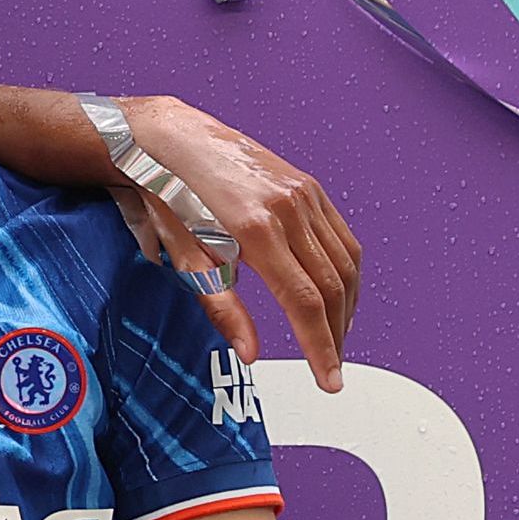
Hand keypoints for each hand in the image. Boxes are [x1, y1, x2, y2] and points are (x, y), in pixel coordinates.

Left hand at [104, 93, 358, 390]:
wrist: (173, 140)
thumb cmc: (171, 197)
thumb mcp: (185, 256)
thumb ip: (221, 307)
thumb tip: (249, 353)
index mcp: (255, 229)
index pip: (304, 302)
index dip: (320, 346)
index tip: (328, 379)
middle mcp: (288, 209)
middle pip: (331, 287)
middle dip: (336, 336)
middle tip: (331, 369)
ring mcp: (305, 195)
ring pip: (345, 265)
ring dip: (347, 309)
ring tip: (335, 340)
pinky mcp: (311, 187)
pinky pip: (344, 239)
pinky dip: (347, 275)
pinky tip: (339, 297)